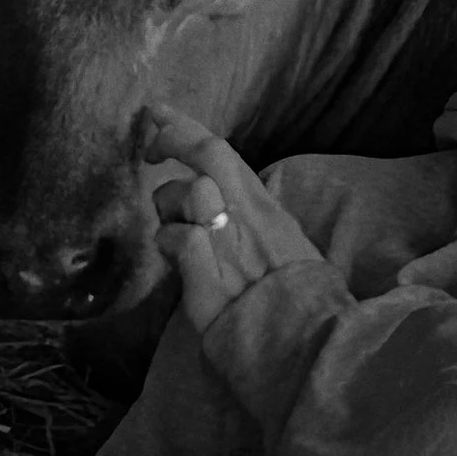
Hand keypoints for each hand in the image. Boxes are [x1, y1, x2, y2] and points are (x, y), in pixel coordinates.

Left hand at [141, 104, 319, 331]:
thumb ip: (255, 221)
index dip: (185, 127)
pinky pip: (173, 240)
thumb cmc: (302, 299)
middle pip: (202, 156)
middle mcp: (244, 215)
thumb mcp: (288, 245)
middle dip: (171, 139)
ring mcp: (224, 241)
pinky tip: (179, 261)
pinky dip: (169, 245)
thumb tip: (222, 204)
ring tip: (179, 234)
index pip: (221, 152)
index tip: (159, 114)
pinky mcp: (206, 274)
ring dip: (168, 210)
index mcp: (265, 208)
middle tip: (150, 145)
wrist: (306, 341)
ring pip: (178, 196)